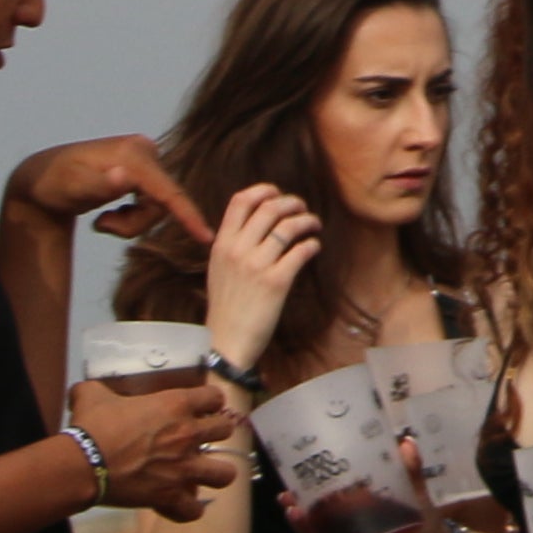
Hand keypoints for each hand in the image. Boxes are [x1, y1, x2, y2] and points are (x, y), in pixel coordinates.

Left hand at [10, 133, 212, 247]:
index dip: (187, 215)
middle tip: (102, 227)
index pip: (167, 190)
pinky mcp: (142, 169)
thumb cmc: (52, 185)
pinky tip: (107, 212)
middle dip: (136, 223)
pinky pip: (152, 201)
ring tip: (101, 221)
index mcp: (131, 155)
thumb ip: (99, 186)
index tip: (206, 237)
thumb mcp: (71, 189)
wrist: (41, 179)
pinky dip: (131, 215)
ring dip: (132, 222)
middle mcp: (144, 150)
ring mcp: (144, 158)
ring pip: (158, 205)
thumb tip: (125, 178)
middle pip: (164, 201)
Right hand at [72, 375, 241, 519]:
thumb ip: (97, 389)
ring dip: (216, 473)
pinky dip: (188, 509)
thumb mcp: (92, 395)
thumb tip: (84, 392)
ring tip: (203, 473)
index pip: (214, 397)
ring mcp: (183, 468)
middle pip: (225, 430)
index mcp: (176, 405)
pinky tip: (180, 503)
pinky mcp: (170, 496)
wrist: (83, 463)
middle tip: (199, 438)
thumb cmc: (91, 426)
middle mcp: (188, 435)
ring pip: (225, 473)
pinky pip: (194, 509)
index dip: (209, 401)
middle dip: (215, 433)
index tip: (201, 407)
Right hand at [199, 184, 320, 371]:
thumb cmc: (226, 307)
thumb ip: (232, 245)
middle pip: (269, 208)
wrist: (227, 341)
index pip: (240, 201)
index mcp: (221, 244)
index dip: (263, 190)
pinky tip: (314, 247)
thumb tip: (254, 223)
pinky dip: (311, 245)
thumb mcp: (218, 269)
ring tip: (313, 225)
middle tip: (302, 208)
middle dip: (291, 202)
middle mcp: (237, 250)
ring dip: (306, 220)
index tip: (277, 193)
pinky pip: (300, 251)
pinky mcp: (276, 282)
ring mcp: (256, 265)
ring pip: (287, 226)